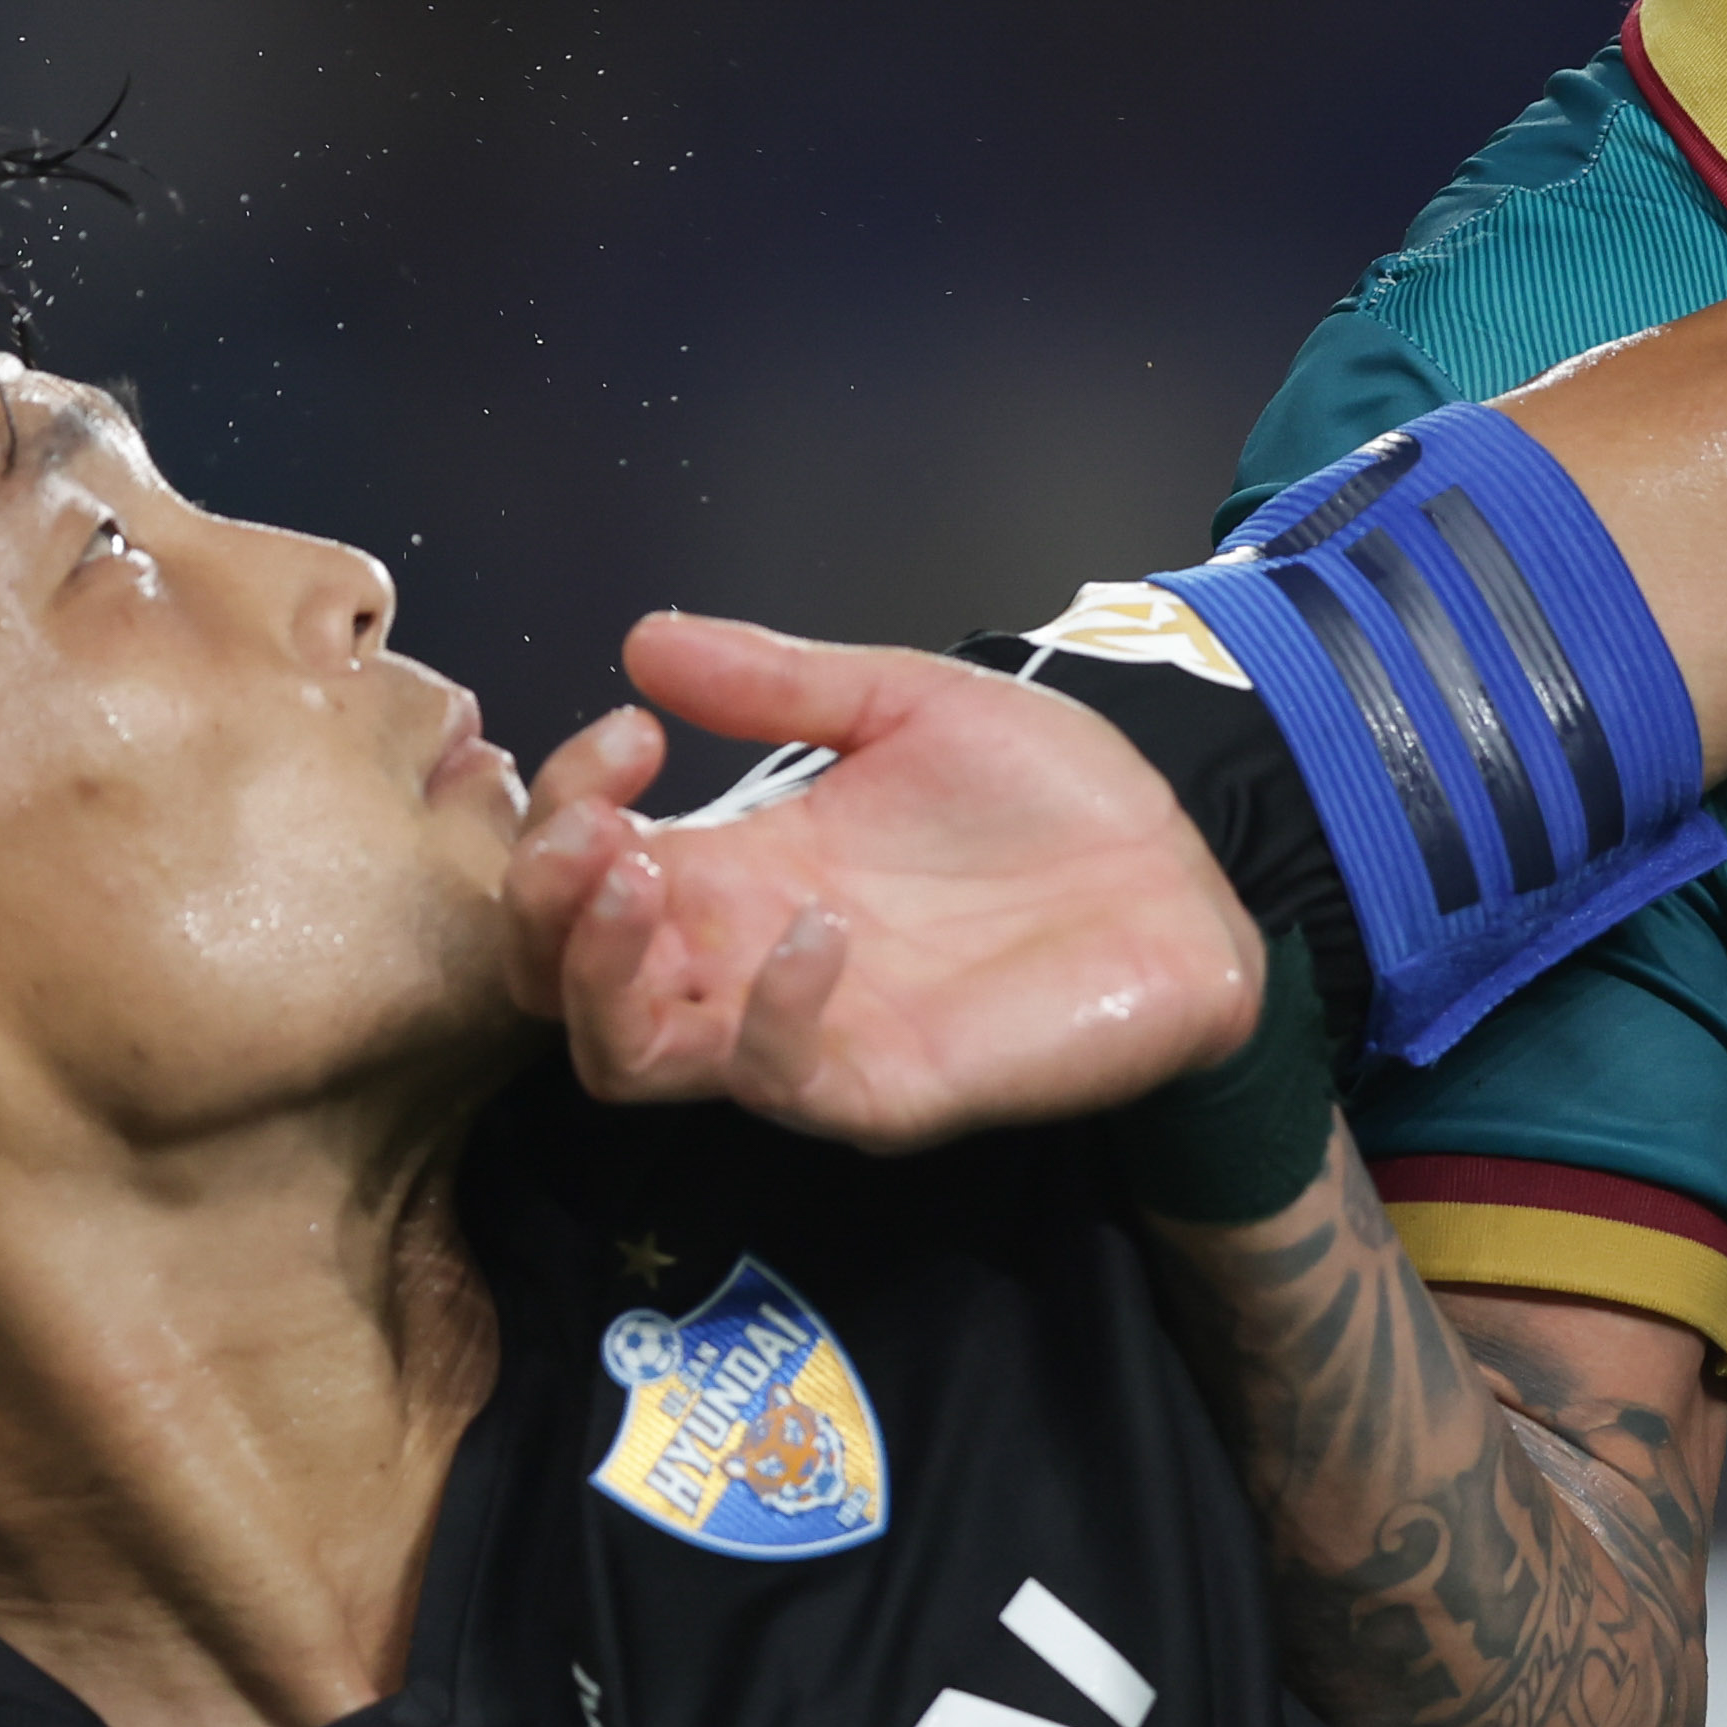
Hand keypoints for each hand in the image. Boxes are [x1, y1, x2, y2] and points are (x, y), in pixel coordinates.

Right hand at [500, 614, 1261, 1154]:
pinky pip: (776, 1080)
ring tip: (649, 877)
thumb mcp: (909, 704)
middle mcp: (739, 959)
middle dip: (542, 903)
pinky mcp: (877, 1088)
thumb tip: (641, 637)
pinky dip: (770, 1006)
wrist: (1184, 877)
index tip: (631, 732)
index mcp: (738, 866)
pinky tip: (818, 925)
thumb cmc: (1051, 801)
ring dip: (603, 971)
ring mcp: (800, 1035)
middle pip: (557, 980)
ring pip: (624, 1058)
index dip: (564, 803)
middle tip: (603, 831)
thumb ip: (779, 682)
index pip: (577, 869)